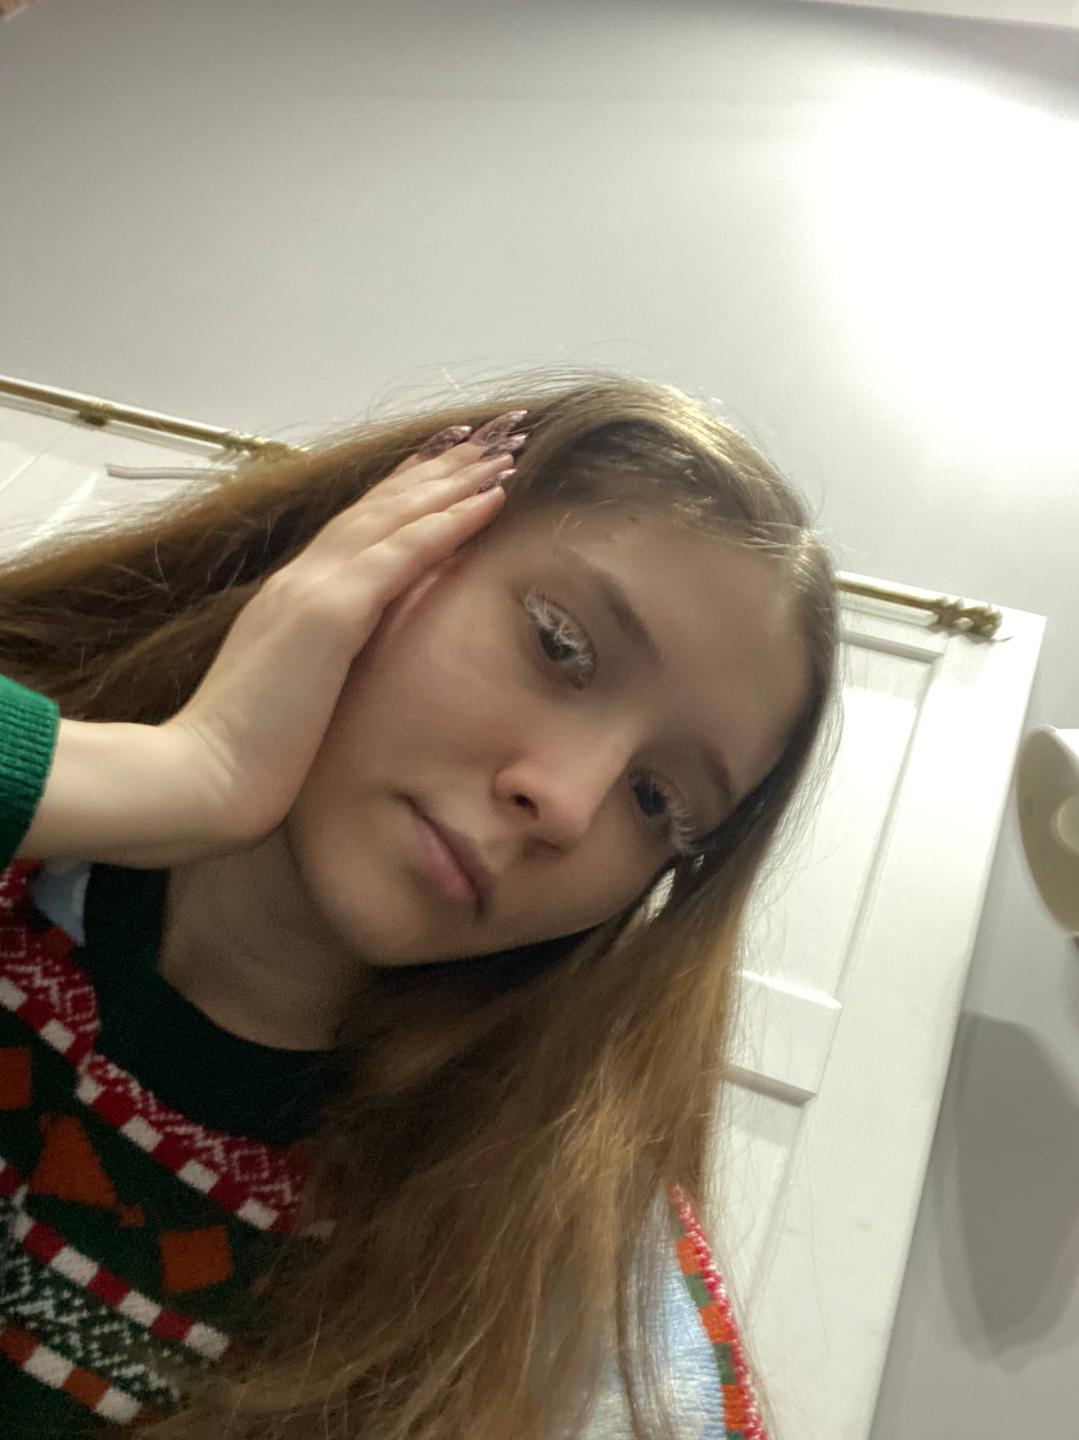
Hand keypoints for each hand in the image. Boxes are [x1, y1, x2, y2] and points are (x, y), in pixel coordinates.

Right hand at [160, 414, 525, 852]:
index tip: (450, 463)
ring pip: (398, 514)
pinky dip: (450, 520)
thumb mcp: (290, 694)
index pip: (359, 527)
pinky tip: (492, 497)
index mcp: (292, 597)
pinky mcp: (330, 613)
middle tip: (495, 432)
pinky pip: (404, 552)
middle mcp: (302, 578)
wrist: (201, 780)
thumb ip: (319, 664)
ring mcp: (314, 589)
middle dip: (442, 466)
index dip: (407, 491)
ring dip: (458, 478)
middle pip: (383, 504)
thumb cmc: (245, 757)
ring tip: (508, 447)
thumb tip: (348, 663)